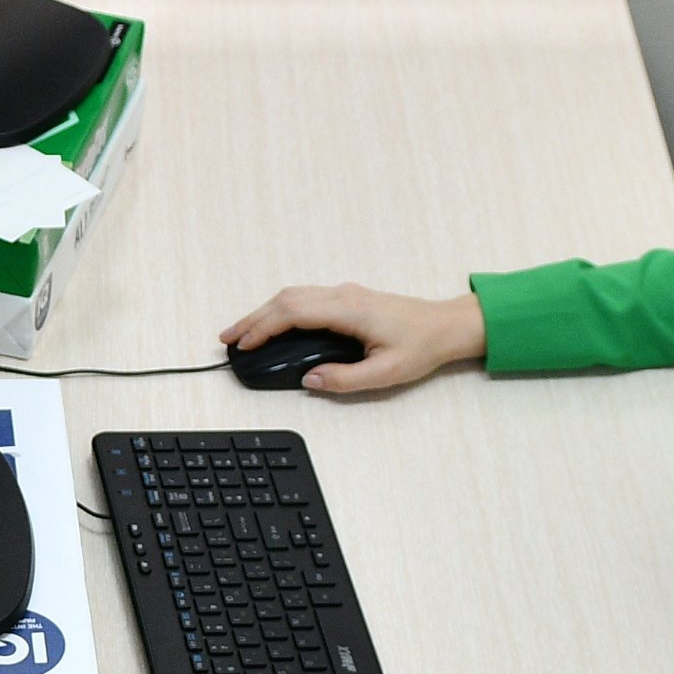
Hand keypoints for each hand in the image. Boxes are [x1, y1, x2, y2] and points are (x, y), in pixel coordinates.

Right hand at [221, 283, 484, 393]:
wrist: (446, 326)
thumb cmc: (421, 346)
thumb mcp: (385, 373)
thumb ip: (344, 379)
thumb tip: (310, 379)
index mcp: (349, 310)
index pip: (293, 313)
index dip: (263, 328)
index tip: (243, 345)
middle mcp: (343, 295)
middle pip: (285, 299)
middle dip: (253, 318)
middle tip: (227, 339)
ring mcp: (345, 293)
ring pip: (293, 295)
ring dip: (264, 312)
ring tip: (242, 333)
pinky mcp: (348, 298)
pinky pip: (304, 297)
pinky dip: (280, 309)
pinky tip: (273, 324)